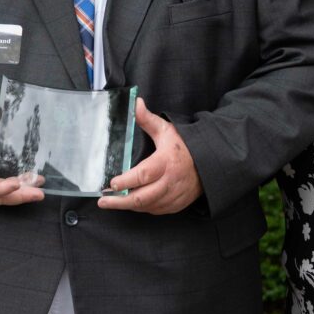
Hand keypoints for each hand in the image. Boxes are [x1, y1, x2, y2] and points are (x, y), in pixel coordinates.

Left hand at [98, 98, 202, 214]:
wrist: (210, 163)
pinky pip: (155, 210)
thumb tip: (136, 103)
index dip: (126, 181)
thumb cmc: (186, 146)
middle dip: (119, 201)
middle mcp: (170, 182)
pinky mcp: (176, 204)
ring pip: (147, 206)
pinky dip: (142, 208)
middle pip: (141, 197)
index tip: (112, 183)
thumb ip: (147, 119)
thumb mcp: (167, 130)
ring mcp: (173, 196)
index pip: (144, 175)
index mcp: (166, 162)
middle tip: (103, 201)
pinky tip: (131, 203)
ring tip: (112, 202)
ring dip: (128, 206)